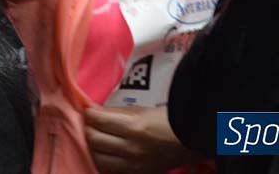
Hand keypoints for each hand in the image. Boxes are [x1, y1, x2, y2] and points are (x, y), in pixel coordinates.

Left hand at [85, 106, 202, 172]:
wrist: (189, 140)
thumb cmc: (165, 120)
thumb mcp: (139, 110)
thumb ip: (114, 112)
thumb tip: (92, 111)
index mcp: (133, 128)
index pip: (97, 120)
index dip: (89, 114)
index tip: (89, 111)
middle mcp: (131, 149)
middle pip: (94, 140)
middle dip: (89, 129)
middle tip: (92, 124)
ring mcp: (133, 165)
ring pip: (98, 159)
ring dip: (94, 147)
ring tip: (98, 139)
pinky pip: (110, 171)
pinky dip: (104, 161)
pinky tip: (106, 153)